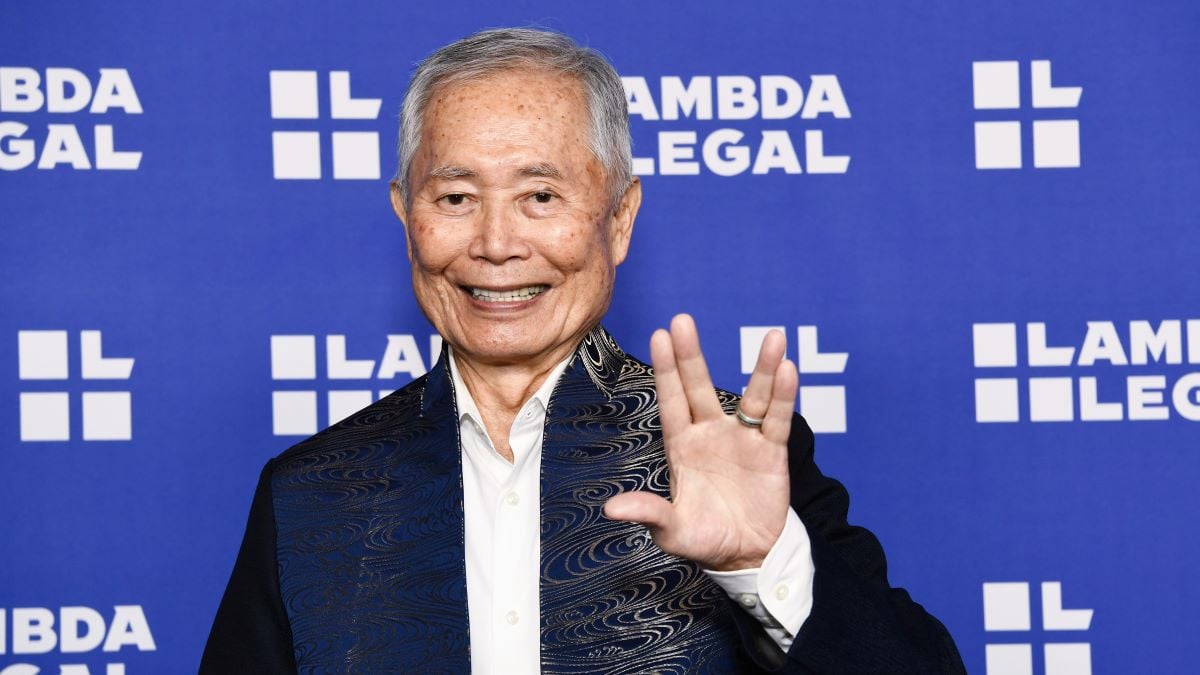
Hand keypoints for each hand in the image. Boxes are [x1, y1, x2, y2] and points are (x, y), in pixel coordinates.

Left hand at [603, 314, 797, 570]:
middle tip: (682, 320)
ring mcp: (743, 440)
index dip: (666, 370)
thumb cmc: (704, 538)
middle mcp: (711, 435)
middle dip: (691, 356)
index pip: (671, 402)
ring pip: (753, 396)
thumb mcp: (673, 531)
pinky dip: (784, 396)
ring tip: (773, 337)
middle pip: (700, 388)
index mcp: (682, 447)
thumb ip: (649, 513)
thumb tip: (611, 508)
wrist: (746, 556)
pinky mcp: (771, 452)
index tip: (659, 336)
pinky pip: (777, 419)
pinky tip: (788, 369)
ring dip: (762, 368)